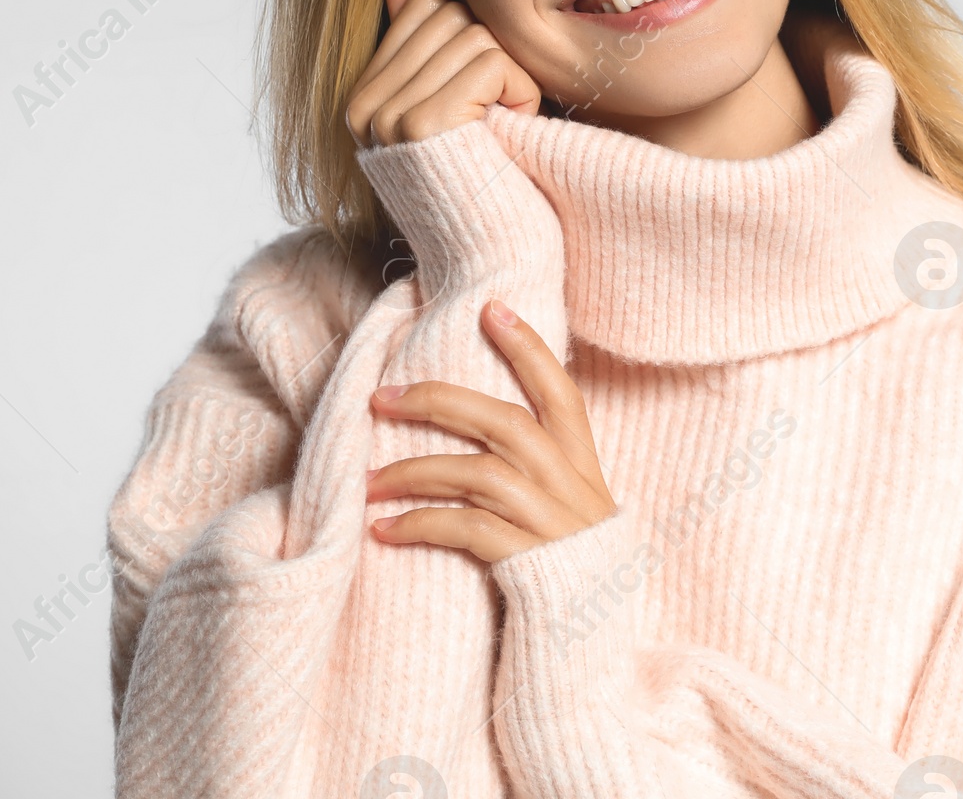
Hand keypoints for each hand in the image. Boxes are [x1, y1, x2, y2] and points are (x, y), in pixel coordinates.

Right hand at [346, 0, 541, 145]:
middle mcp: (366, 107)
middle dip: (489, 52)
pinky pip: (493, 63)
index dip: (466, 32)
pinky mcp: (422, 123)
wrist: (487, 241)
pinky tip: (513, 120)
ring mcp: (389, 116)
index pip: (422, 7)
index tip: (477, 85)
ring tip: (503, 116)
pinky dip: (520, 89)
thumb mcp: (448, 99)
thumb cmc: (480, 164)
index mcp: (365, 97)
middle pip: (450, 16)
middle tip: (496, 104)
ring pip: (475, 36)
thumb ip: (421, 39)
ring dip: (509, 74)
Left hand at [366, 299, 616, 560]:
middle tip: (381, 397)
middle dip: (439, 402)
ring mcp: (551, 523)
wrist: (592, 656)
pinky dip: (420, 524)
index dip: (528, 347)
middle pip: (505, 422)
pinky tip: (383, 528)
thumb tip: (485, 427)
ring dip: (415, 471)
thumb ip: (543, 470)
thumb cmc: (572, 575)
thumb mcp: (572, 511)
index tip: (491, 308)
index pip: (560, 391)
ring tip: (369, 480)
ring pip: (478, 473)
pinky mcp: (527, 564)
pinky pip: (466, 529)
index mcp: (583, 465)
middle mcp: (570, 485)